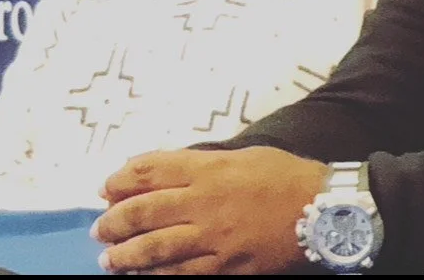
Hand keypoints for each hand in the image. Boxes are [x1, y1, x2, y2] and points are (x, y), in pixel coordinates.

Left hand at [92, 147, 327, 274]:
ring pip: (155, 248)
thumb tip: (162, 173)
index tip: (105, 189)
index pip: (151, 170)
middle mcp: (206, 201)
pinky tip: (142, 278)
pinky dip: (157, 276)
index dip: (120, 179)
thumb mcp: (244, 155)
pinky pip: (183, 274)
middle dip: (114, 221)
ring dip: (125, 255)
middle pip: (144, 211)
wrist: (322, 207)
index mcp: (210, 168)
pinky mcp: (227, 265)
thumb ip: (203, 163)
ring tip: (110, 259)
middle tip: (101, 229)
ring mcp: (215, 237)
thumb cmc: (284, 175)